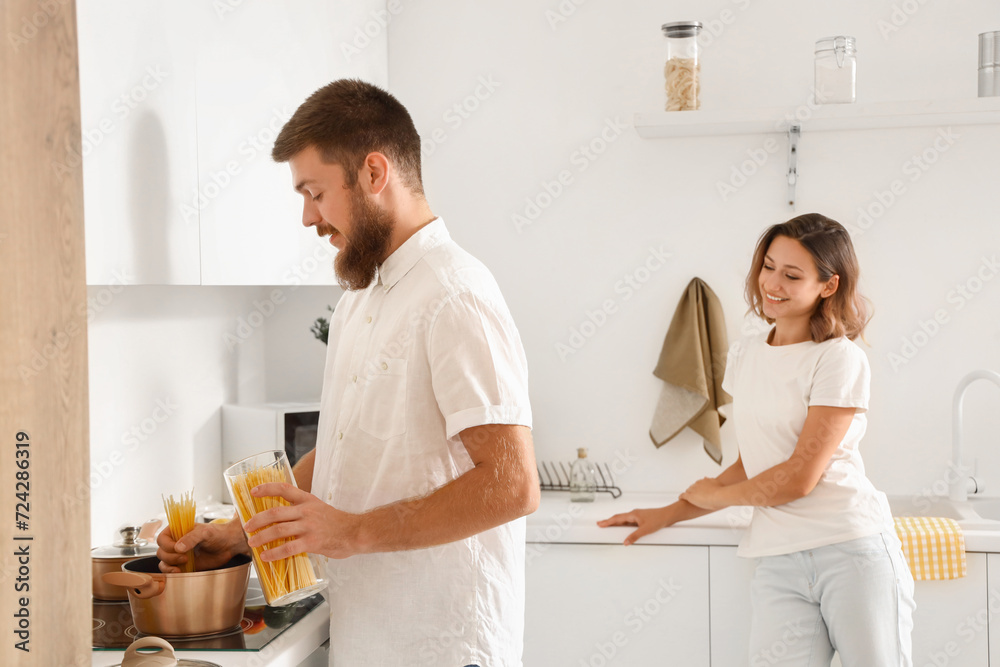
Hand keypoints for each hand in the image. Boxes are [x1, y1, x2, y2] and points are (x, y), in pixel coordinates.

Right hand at [157, 520, 248, 573]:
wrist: (228, 545)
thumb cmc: (217, 534)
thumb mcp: (205, 532)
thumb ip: (192, 538)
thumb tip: (178, 548)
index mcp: (177, 530)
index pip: (162, 538)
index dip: (167, 545)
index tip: (178, 549)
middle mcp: (175, 542)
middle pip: (161, 552)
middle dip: (170, 557)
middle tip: (185, 558)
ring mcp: (178, 554)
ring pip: (163, 562)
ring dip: (169, 566)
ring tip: (183, 565)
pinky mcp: (183, 565)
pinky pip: (170, 570)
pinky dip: (171, 572)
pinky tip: (180, 571)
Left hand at [242, 482, 362, 561]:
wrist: (355, 532)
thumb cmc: (337, 523)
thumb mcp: (319, 509)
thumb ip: (302, 512)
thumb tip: (282, 520)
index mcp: (307, 500)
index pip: (284, 488)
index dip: (267, 488)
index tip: (253, 491)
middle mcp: (306, 511)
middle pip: (275, 512)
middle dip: (256, 520)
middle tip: (247, 527)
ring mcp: (308, 526)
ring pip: (278, 530)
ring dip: (261, 537)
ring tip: (252, 544)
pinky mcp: (312, 542)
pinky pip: (288, 547)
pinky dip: (274, 553)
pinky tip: (266, 557)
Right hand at [597, 507, 672, 545]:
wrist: (668, 515)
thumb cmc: (659, 519)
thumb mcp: (645, 530)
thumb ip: (634, 536)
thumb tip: (626, 542)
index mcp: (633, 515)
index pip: (617, 518)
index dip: (607, 521)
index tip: (600, 524)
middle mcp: (634, 514)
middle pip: (618, 519)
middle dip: (609, 522)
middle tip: (600, 525)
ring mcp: (638, 517)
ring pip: (624, 521)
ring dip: (616, 524)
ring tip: (609, 527)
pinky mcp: (642, 520)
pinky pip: (630, 523)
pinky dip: (624, 526)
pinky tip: (624, 530)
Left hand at [680, 477, 728, 510]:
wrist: (719, 495)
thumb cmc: (721, 491)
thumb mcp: (717, 483)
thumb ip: (712, 481)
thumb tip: (709, 478)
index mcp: (704, 481)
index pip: (699, 484)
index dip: (699, 488)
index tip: (699, 491)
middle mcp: (697, 484)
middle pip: (692, 487)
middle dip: (693, 491)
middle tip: (694, 496)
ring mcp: (693, 490)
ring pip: (688, 491)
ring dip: (688, 494)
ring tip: (687, 498)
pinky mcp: (690, 496)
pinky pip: (683, 495)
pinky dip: (681, 497)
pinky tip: (680, 498)